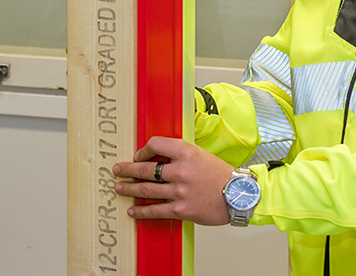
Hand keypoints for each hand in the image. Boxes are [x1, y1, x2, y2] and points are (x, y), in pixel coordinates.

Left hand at [111, 136, 237, 225]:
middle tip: (117, 170)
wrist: (238, 195)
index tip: (138, 156)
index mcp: (186, 152)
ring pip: (146, 189)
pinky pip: (156, 210)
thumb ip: (180, 153)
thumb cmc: (220, 175)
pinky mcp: (181, 209)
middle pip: (145, 168)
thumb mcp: (201, 154)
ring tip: (119, 188)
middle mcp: (181, 170)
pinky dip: (142, 210)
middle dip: (127, 170)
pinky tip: (133, 209)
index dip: (142, 151)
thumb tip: (158, 157)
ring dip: (129, 189)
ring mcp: (180, 191)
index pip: (155, 144)